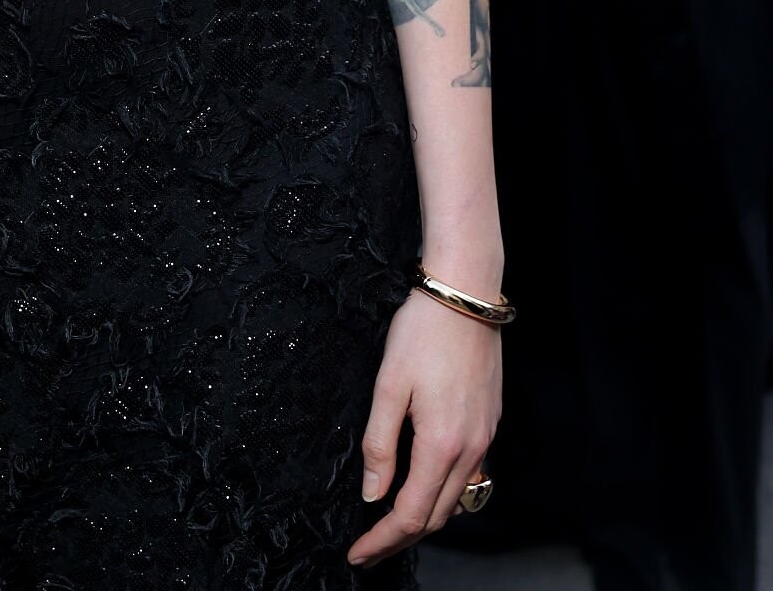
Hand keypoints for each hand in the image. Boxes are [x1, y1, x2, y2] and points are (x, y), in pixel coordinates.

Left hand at [347, 288, 500, 569]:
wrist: (466, 292)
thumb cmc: (423, 330)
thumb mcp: (388, 384)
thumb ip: (379, 444)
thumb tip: (373, 494)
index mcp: (442, 443)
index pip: (411, 514)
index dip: (382, 540)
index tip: (358, 554)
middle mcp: (471, 448)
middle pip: (436, 516)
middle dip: (401, 538)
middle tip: (369, 547)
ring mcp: (485, 435)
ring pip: (457, 499)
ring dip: (425, 518)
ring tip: (392, 523)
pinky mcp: (490, 421)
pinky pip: (470, 474)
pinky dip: (446, 492)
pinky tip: (425, 483)